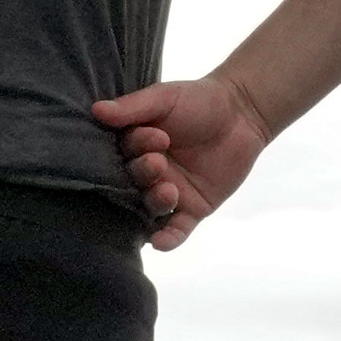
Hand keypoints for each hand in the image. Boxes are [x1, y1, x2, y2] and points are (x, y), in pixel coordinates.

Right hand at [97, 66, 276, 245]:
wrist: (244, 113)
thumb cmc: (200, 100)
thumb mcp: (165, 98)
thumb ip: (133, 107)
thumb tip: (96, 110)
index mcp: (135, 147)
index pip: (123, 154)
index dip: (135, 148)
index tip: (157, 136)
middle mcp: (148, 173)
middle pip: (133, 183)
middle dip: (143, 175)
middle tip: (158, 163)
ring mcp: (170, 193)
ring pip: (151, 207)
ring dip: (155, 203)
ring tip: (168, 191)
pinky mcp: (193, 209)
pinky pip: (176, 230)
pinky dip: (168, 239)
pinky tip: (161, 242)